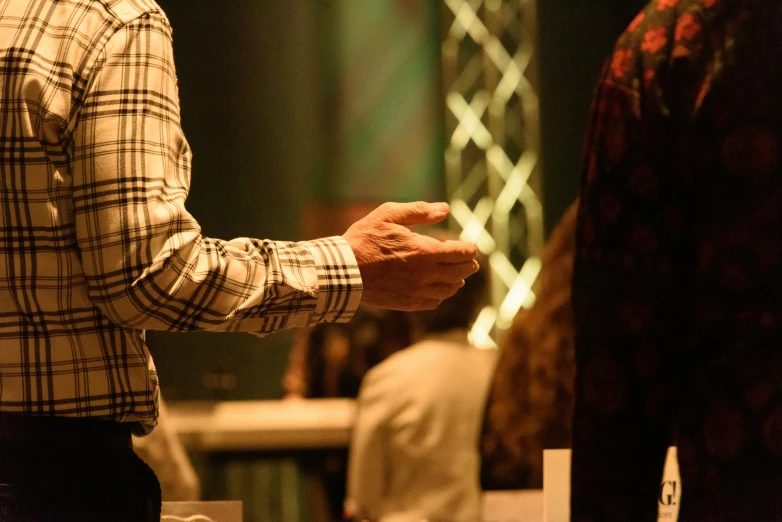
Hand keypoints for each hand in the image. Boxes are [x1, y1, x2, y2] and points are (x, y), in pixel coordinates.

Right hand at [343, 201, 478, 310]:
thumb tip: (445, 210)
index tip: (471, 248)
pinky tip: (439, 291)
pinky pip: (433, 302)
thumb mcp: (389, 215)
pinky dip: (441, 296)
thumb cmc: (364, 239)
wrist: (344, 271)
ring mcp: (417, 291)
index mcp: (424, 251)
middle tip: (471, 262)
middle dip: (468, 265)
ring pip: (448, 289)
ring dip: (456, 281)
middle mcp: (425, 274)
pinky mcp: (407, 303)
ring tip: (458, 277)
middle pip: (459, 272)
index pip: (460, 253)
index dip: (469, 250)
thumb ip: (419, 211)